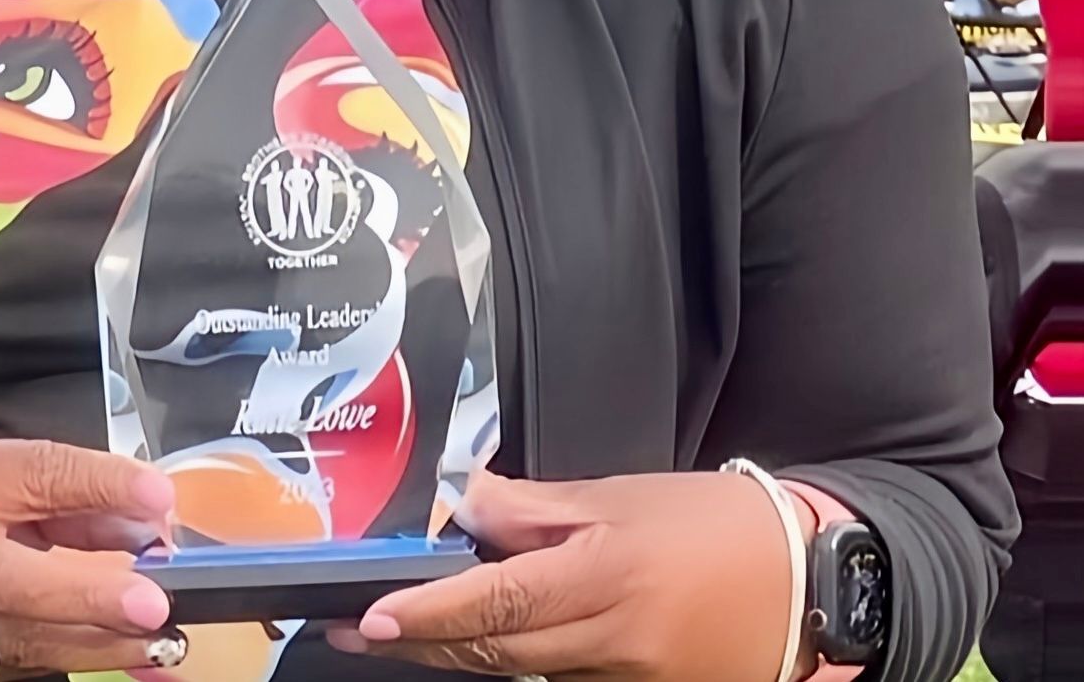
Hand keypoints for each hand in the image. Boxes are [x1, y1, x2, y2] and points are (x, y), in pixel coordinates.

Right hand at [0, 437, 184, 679]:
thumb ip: (65, 483)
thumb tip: (145, 504)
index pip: (30, 483)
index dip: (93, 488)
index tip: (156, 495)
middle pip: (19, 592)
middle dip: (90, 599)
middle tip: (153, 603)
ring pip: (29, 646)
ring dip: (100, 646)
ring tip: (161, 641)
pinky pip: (30, 668)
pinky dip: (83, 662)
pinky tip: (135, 659)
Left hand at [326, 470, 809, 681]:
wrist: (803, 583)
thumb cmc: (713, 524)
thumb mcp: (622, 497)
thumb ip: (538, 507)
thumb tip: (469, 505)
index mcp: (607, 575)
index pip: (498, 602)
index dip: (430, 614)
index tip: (372, 617)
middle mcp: (614, 640)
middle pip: (497, 653)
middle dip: (424, 644)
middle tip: (357, 630)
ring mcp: (628, 680)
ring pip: (526, 673)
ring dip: (466, 652)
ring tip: (409, 628)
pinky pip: (565, 681)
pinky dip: (524, 661)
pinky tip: (494, 639)